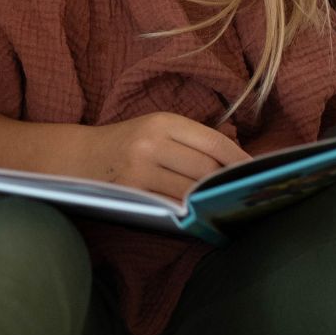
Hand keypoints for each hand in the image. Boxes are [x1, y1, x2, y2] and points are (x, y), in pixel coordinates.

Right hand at [83, 112, 249, 201]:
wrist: (80, 157)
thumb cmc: (125, 143)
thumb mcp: (155, 129)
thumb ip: (191, 140)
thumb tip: (238, 161)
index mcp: (161, 122)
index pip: (214, 143)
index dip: (239, 160)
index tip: (255, 172)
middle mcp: (151, 143)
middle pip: (207, 169)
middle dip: (226, 183)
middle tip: (241, 192)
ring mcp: (140, 170)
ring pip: (192, 190)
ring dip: (209, 199)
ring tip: (223, 203)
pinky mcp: (133, 192)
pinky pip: (172, 205)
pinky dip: (189, 210)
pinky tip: (198, 212)